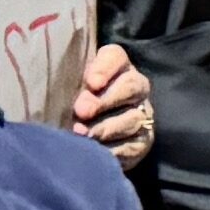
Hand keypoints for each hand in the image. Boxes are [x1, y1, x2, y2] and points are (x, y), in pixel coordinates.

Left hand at [69, 41, 155, 170]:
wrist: (85, 134)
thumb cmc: (71, 102)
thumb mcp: (68, 86)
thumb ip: (67, 81)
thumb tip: (69, 97)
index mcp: (116, 66)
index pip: (115, 57)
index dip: (105, 69)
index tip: (91, 83)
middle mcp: (135, 86)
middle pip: (130, 86)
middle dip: (104, 100)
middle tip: (81, 111)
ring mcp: (141, 114)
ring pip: (132, 118)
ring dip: (106, 128)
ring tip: (82, 135)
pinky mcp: (141, 142)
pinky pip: (132, 145)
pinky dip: (113, 150)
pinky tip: (94, 152)